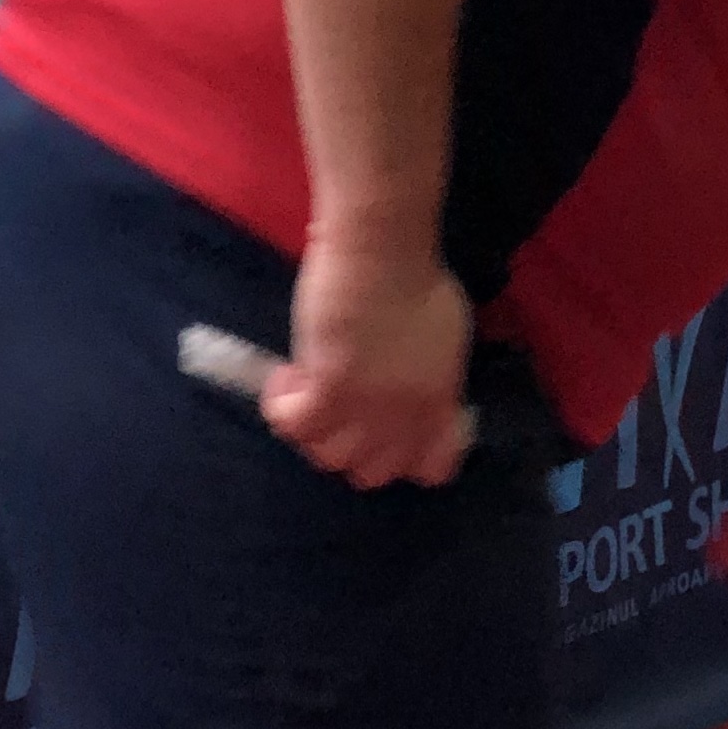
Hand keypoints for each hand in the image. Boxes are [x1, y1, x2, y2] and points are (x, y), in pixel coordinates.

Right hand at [262, 246, 478, 486]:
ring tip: (310, 392)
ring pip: (328, 458)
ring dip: (315, 429)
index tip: (383, 434)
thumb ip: (432, 375)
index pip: (433, 467)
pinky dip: (282, 407)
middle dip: (352, 448)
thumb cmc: (417, 280)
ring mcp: (367, 408)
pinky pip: (293, 427)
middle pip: (372, 472)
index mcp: (439, 401)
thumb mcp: (445, 336)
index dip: (405, 458)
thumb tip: (418, 391)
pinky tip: (286, 378)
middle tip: (338, 411)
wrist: (383, 255)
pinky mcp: (327, 391)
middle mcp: (405, 416)